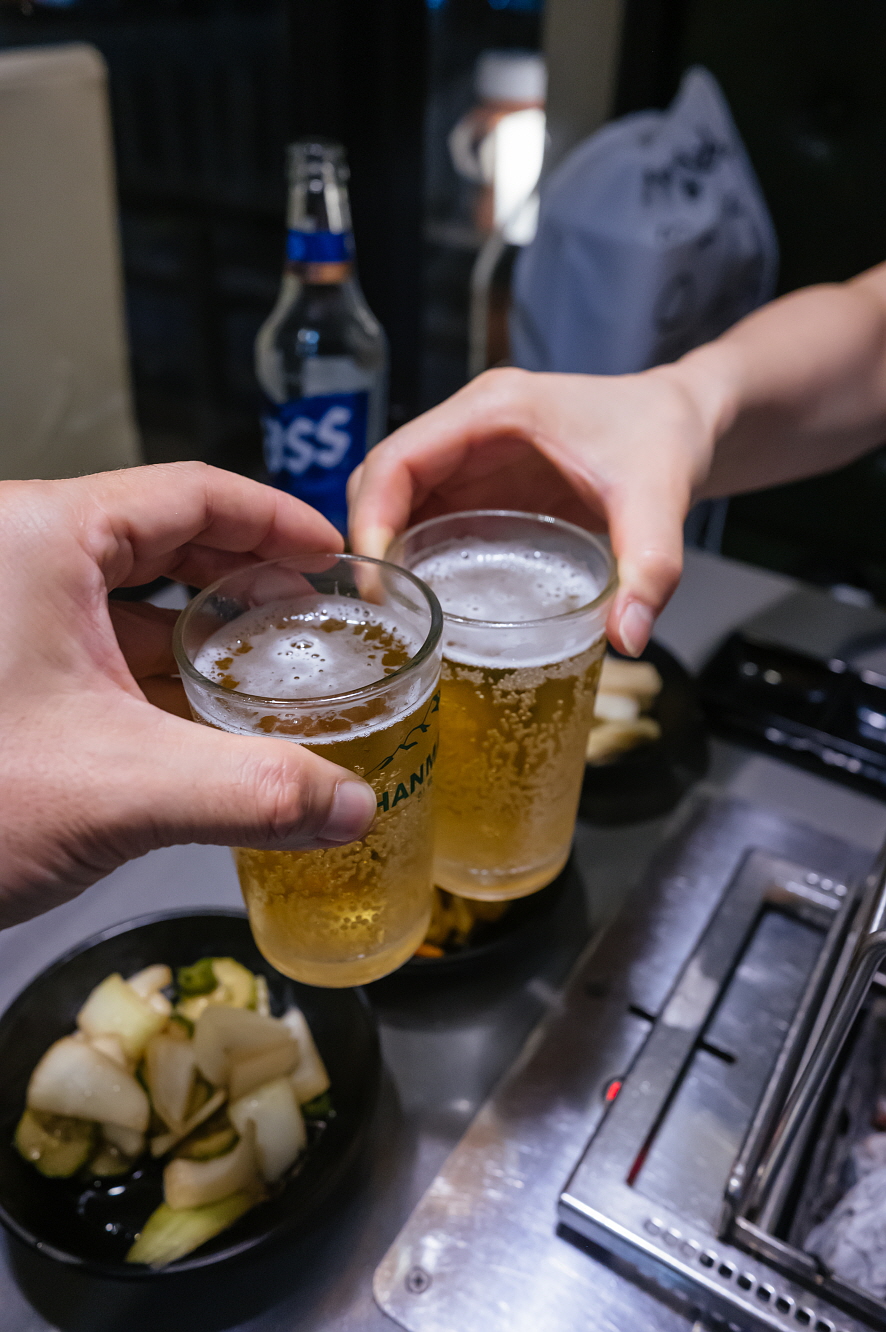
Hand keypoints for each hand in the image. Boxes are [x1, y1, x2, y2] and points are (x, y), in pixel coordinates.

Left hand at [0, 462, 376, 928]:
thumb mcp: (121, 788)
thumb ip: (254, 792)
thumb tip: (350, 804)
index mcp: (42, 539)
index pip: (189, 494)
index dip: (275, 519)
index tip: (333, 552)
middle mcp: (19, 559)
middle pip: (162, 537)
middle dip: (246, 576)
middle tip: (315, 609)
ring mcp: (5, 613)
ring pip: (127, 599)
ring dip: (204, 634)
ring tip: (275, 667)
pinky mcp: (0, 666)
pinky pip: (97, 649)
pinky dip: (158, 677)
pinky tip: (206, 718)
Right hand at [348, 367, 719, 656]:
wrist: (686, 420)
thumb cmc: (667, 438)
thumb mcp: (661, 498)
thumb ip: (650, 566)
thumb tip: (627, 638)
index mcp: (493, 411)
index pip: (397, 459)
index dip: (372, 520)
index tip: (379, 585)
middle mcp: (470, 427)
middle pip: (382, 480)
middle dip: (371, 543)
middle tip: (383, 613)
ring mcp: (473, 455)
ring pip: (398, 500)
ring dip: (388, 553)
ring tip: (395, 617)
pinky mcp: (484, 482)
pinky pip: (428, 516)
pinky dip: (415, 556)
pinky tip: (426, 602)